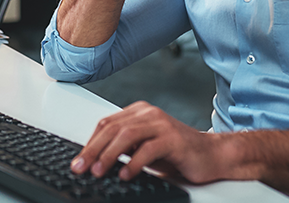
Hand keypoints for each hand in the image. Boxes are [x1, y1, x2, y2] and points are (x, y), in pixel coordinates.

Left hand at [70, 101, 224, 183]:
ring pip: (127, 135)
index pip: (106, 124)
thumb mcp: (143, 149)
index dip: (89, 143)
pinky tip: (126, 174)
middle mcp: (149, 114)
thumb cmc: (176, 153)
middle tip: (81, 167)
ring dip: (110, 154)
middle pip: (113, 128)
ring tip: (99, 171)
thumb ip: (123, 149)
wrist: (211, 155)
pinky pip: (149, 149)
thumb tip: (94, 160)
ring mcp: (162, 124)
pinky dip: (134, 163)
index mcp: (139, 113)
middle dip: (93, 149)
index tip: (78, 161)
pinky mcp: (174, 139)